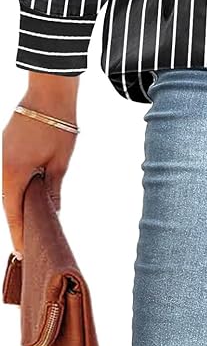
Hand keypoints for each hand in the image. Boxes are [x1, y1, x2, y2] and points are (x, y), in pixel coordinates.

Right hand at [2, 73, 79, 255]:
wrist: (49, 93)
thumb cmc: (58, 126)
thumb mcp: (60, 162)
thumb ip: (52, 189)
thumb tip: (52, 212)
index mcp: (14, 173)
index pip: (13, 212)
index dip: (18, 233)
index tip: (22, 252)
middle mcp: (2, 167)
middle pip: (8, 202)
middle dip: (18, 222)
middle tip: (27, 244)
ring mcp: (2, 156)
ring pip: (8, 188)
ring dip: (18, 204)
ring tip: (29, 223)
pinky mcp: (6, 148)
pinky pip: (9, 175)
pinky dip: (17, 188)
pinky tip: (27, 196)